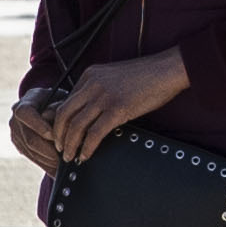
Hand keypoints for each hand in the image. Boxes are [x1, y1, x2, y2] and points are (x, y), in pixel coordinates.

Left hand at [21, 47, 191, 170]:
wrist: (167, 70)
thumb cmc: (146, 76)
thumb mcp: (115, 77)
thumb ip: (100, 89)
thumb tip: (91, 112)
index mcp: (90, 75)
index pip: (66, 101)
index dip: (60, 121)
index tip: (61, 134)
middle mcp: (92, 84)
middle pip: (64, 114)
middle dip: (58, 135)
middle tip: (60, 149)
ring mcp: (104, 96)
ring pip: (76, 125)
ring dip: (70, 144)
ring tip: (70, 156)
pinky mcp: (117, 109)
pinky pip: (95, 133)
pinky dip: (87, 147)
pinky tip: (85, 156)